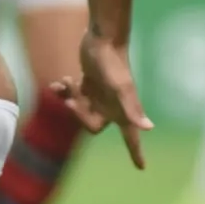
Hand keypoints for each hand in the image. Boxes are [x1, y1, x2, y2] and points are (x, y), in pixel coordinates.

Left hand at [52, 31, 152, 168]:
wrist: (102, 36)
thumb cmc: (112, 62)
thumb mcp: (120, 87)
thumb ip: (131, 108)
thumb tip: (148, 128)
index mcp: (122, 109)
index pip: (131, 136)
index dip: (136, 152)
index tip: (142, 167)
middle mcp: (111, 104)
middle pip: (92, 124)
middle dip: (79, 114)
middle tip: (72, 99)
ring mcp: (99, 93)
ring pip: (80, 109)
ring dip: (69, 98)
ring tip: (65, 83)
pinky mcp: (87, 81)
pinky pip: (72, 94)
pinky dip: (62, 91)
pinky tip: (56, 85)